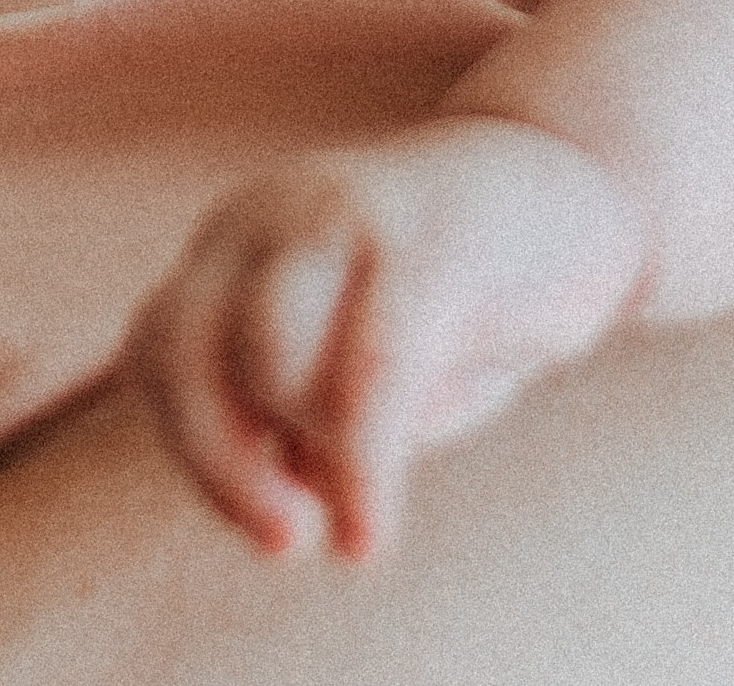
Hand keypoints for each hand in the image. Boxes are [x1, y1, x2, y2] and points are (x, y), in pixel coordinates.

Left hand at [125, 123, 643, 563]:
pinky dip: (359, 470)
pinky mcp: (423, 242)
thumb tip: (275, 489)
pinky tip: (371, 533)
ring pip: (270, 363)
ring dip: (308, 458)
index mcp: (240, 237)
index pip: (158, 343)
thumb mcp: (356, 355)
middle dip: (220, 462)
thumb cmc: (458, 295)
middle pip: (188, 346)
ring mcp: (343, 215)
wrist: (574, 192)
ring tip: (360, 511)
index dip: (190, 445)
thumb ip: (298, 406)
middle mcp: (271, 212)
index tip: (259, 515)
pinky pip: (367, 373)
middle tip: (283, 541)